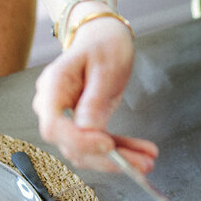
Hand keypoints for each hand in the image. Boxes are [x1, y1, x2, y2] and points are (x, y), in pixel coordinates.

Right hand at [32, 17, 158, 173]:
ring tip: (147, 160)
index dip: (79, 140)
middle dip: (107, 158)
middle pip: (72, 144)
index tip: (107, 144)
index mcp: (53, 86)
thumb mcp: (105, 66)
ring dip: (117, 160)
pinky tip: (140, 153)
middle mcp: (54, 106)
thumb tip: (88, 130)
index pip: (55, 125)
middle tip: (140, 164)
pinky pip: (98, 144)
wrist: (102, 36)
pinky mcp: (83, 124)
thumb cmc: (103, 43)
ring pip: (86, 151)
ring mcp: (67, 118)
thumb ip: (95, 99)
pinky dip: (120, 151)